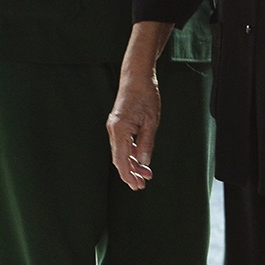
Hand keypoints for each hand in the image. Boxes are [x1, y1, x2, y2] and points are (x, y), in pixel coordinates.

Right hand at [107, 71, 161, 189]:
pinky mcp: (118, 125)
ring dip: (132, 164)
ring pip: (121, 152)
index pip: (121, 160)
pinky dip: (131, 153)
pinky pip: (123, 144)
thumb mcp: (151, 122)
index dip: (129, 175)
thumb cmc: (146, 97)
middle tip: (142, 186)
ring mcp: (114, 127)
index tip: (137, 186)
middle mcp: (113, 130)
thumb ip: (146, 143)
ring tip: (146, 174)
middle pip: (119, 159)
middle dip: (130, 173)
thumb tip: (144, 162)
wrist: (136, 78)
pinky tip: (141, 159)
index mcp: (120, 130)